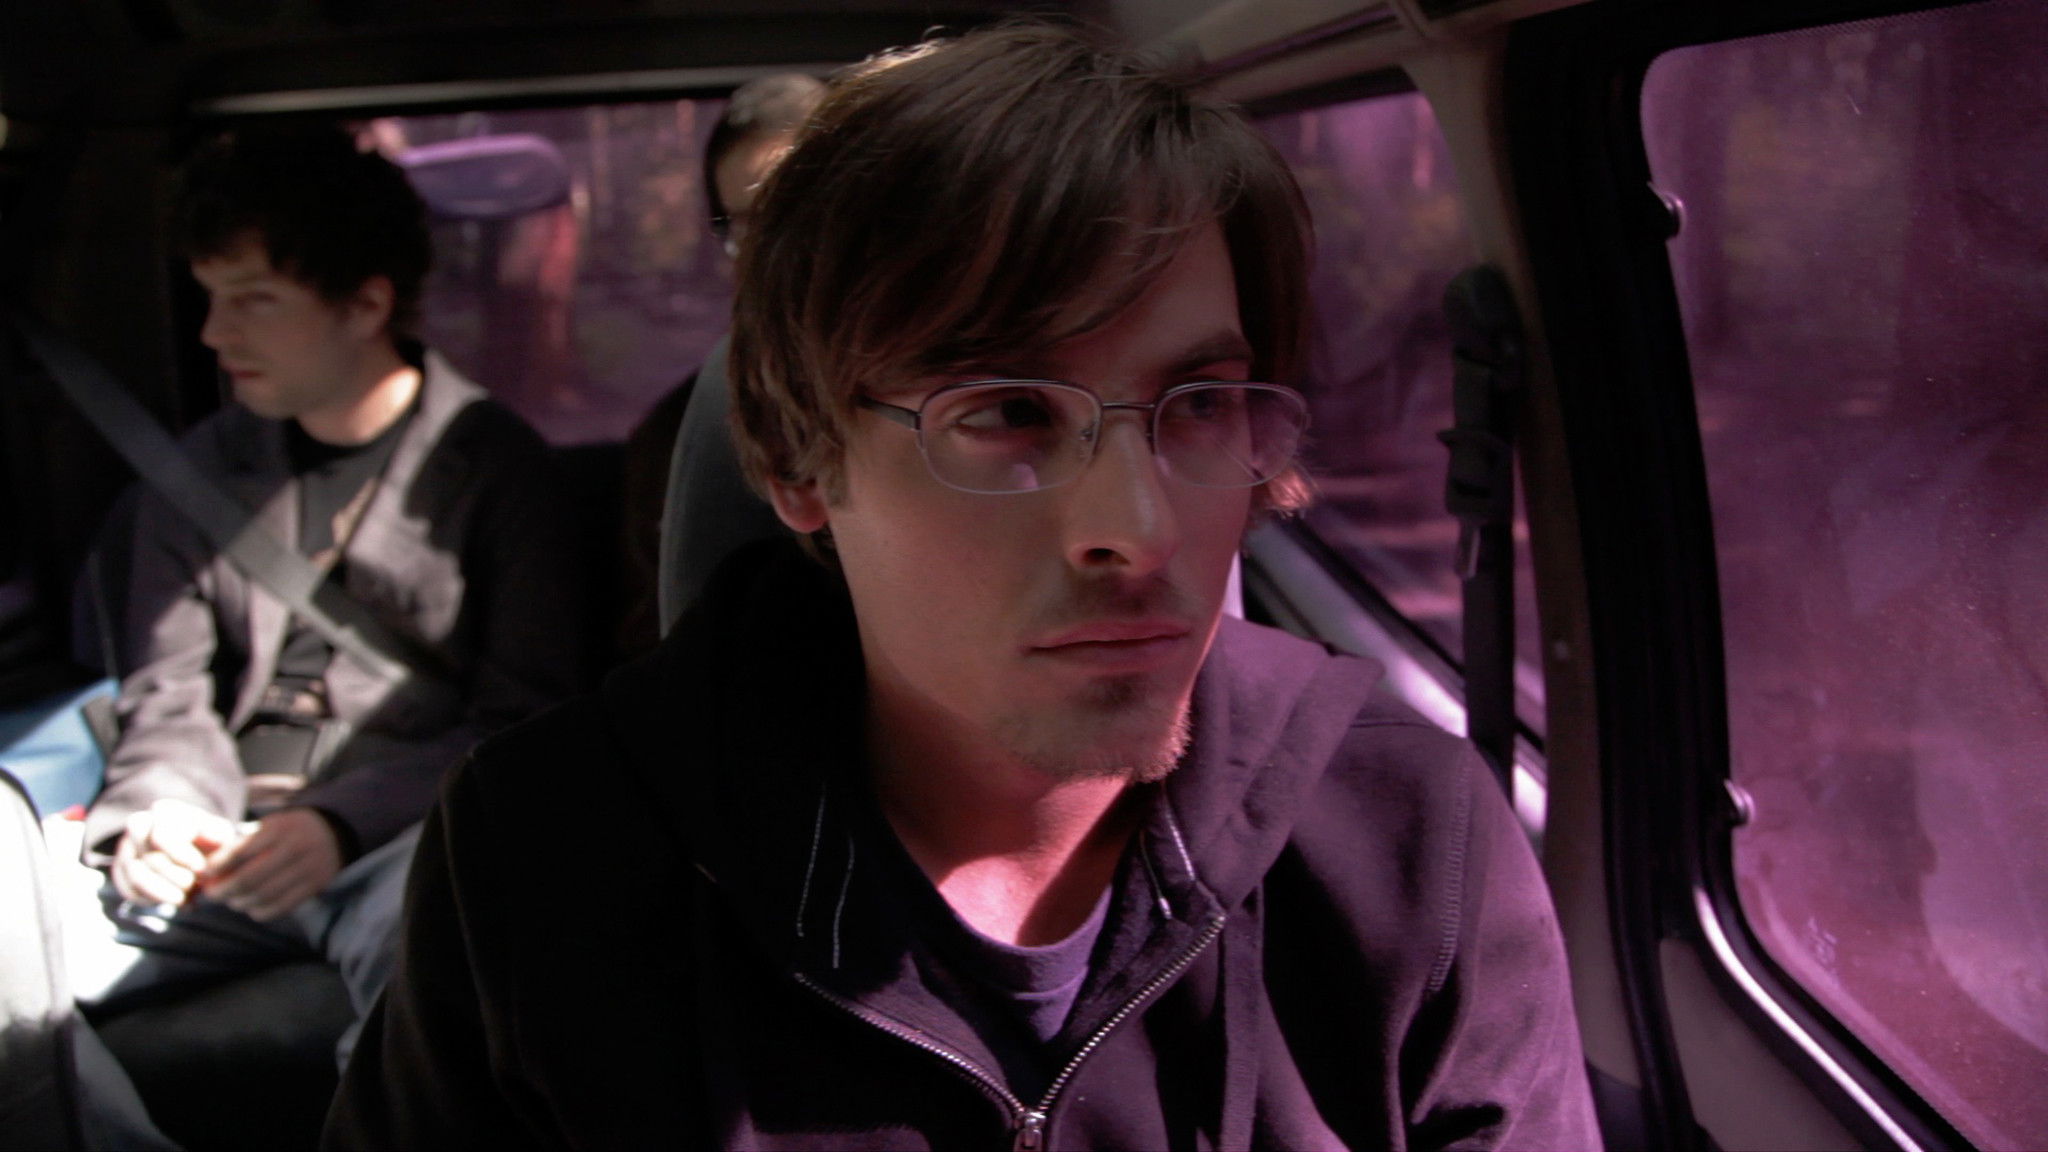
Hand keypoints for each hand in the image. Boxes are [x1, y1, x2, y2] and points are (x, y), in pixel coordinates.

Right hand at [111, 799, 244, 909]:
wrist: (197, 853)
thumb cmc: (210, 841)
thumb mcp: (220, 834)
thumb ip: (216, 833)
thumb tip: (204, 835)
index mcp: (164, 811)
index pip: (161, 837)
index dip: (182, 856)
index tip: (201, 869)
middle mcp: (139, 825)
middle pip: (150, 859)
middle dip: (177, 878)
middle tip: (195, 884)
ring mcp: (126, 848)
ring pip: (136, 877)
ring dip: (166, 892)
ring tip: (187, 897)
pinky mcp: (121, 872)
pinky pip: (130, 891)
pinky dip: (156, 900)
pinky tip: (177, 900)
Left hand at [202, 808, 343, 920]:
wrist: (333, 834)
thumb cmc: (288, 831)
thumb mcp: (269, 825)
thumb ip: (241, 843)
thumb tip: (208, 869)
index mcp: (279, 828)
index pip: (241, 851)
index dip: (218, 866)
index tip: (205, 874)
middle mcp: (295, 847)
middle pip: (249, 878)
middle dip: (224, 890)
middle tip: (212, 893)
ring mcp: (308, 868)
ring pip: (263, 896)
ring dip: (240, 902)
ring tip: (232, 900)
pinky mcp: (315, 886)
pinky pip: (280, 907)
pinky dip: (260, 911)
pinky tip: (252, 906)